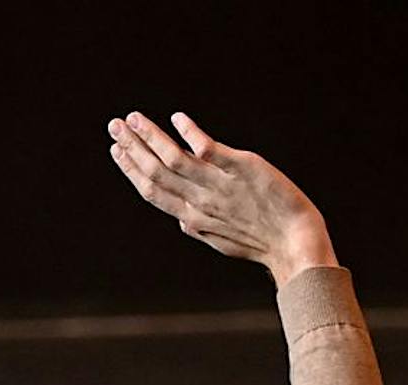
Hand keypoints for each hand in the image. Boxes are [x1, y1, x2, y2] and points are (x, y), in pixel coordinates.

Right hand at [108, 112, 334, 286]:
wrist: (293, 242)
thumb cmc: (260, 241)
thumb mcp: (220, 238)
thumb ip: (198, 225)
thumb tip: (181, 221)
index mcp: (191, 217)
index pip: (152, 191)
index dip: (131, 170)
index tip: (117, 151)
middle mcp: (199, 201)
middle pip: (156, 173)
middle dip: (133, 148)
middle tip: (114, 125)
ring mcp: (219, 185)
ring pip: (174, 160)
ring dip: (152, 137)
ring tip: (135, 118)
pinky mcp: (242, 168)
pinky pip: (210, 150)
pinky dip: (191, 133)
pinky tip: (178, 119)